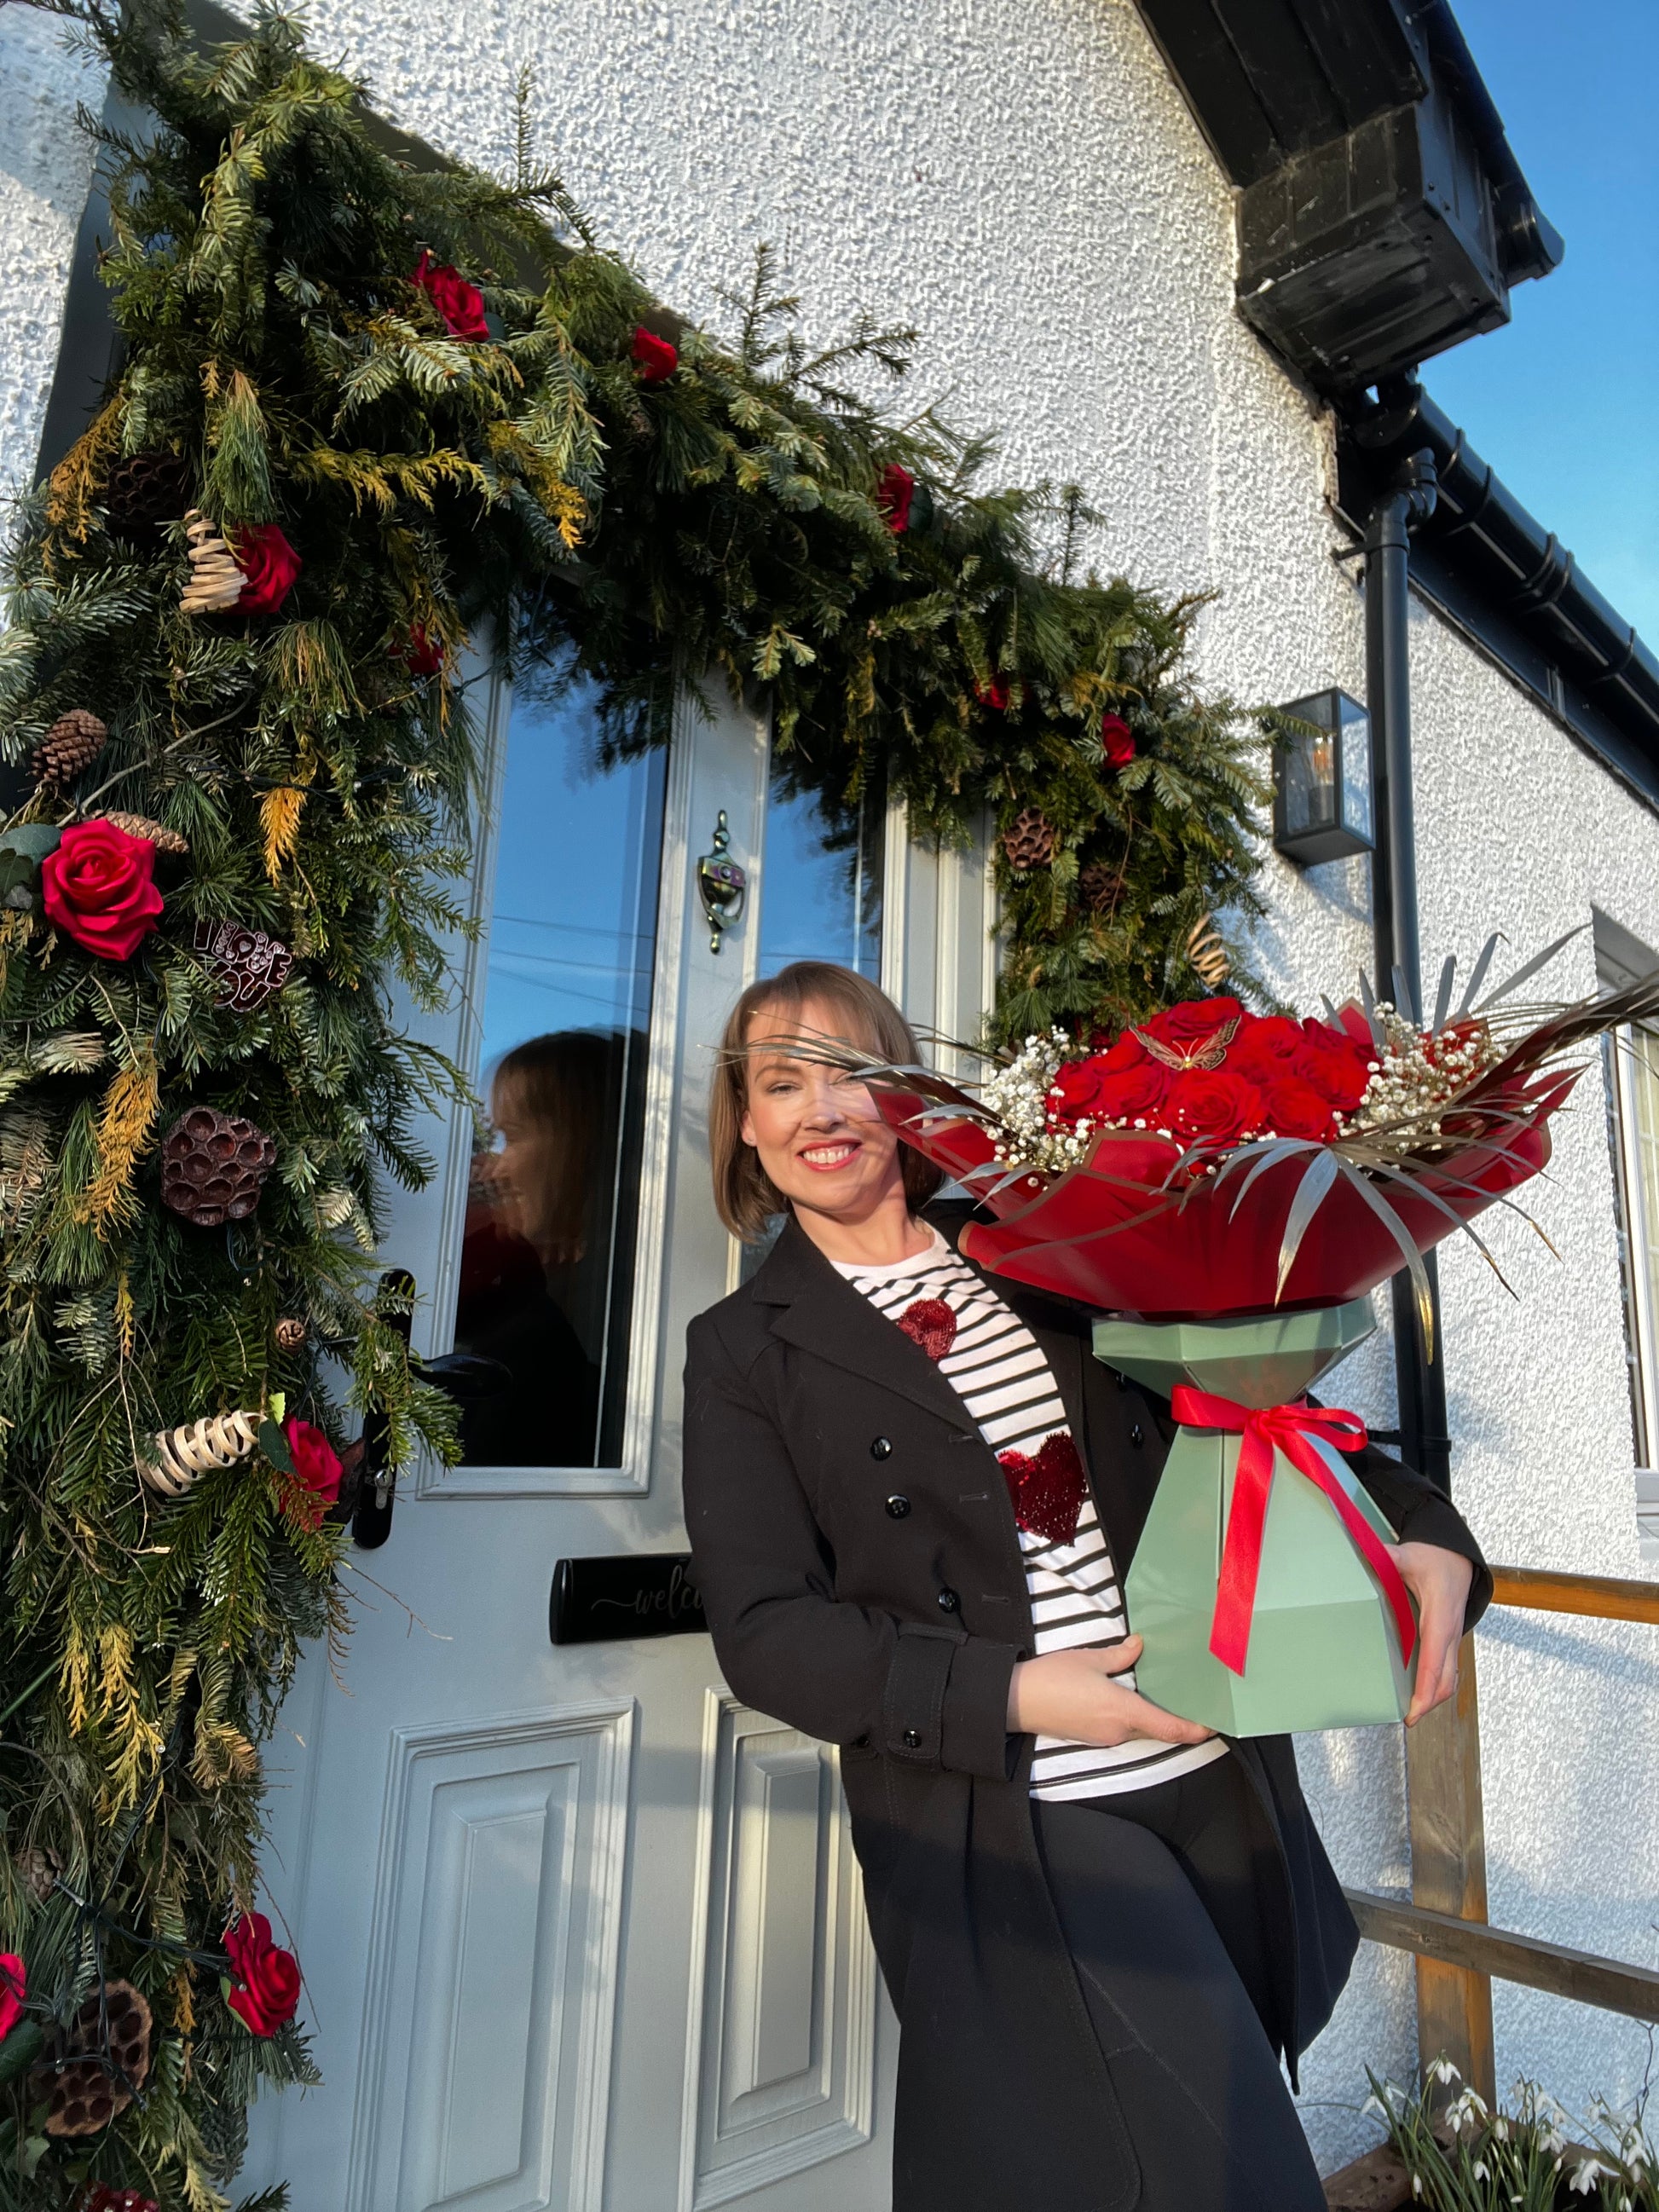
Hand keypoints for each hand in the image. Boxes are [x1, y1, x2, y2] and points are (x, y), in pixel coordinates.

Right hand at [1006, 1636, 1214, 1748]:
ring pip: (1139, 1730)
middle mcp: (1118, 1731)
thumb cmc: (1052, 1678)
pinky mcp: (1091, 1737)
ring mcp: (1103, 1737)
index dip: (1195, 1730)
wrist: (1015, 1701)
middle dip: (1175, 1720)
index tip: (1214, 1726)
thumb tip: (1140, 1646)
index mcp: (1123, 1711)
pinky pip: (1121, 1729)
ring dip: (1152, 1717)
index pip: (1170, 1728)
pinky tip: (1131, 1699)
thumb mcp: (1090, 1658)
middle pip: (1157, 1730)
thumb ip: (1120, 1655)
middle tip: (1191, 1700)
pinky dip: (1133, 1718)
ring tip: (1163, 1695)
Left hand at [1390, 1541, 1474, 1725]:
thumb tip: (1372, 1554)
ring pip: (1449, 1678)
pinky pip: (1447, 1669)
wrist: (1458, 1558)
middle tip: (1407, 1720)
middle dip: (1429, 1704)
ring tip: (1411, 1713)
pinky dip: (1435, 1686)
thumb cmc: (1434, 1558)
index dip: (1426, 1690)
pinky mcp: (1450, 1640)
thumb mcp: (1410, 1556)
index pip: (1435, 1662)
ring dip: (1433, 1698)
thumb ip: (1391, 1558)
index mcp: (1440, 1619)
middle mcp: (1450, 1634)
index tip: (1414, 1712)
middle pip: (1445, 1680)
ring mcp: (1453, 1639)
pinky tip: (1419, 1693)